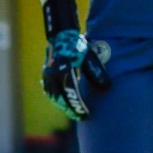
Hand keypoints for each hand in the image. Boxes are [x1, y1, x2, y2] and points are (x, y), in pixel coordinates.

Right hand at [40, 0, 109, 120]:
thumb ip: (96, 72)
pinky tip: (62, 104)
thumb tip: (107, 87)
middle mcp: (53, 73)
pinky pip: (49, 91)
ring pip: (54, 96)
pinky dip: (56, 99)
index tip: (86, 114)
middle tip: (82, 117)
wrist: (61, 35)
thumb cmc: (78, 46)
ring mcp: (47, 74)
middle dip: (71, 109)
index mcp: (64, 69)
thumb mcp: (90, 57)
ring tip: (74, 112)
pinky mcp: (45, 74)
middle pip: (61, 98)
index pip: (71, 93)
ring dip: (63, 106)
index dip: (78, 106)